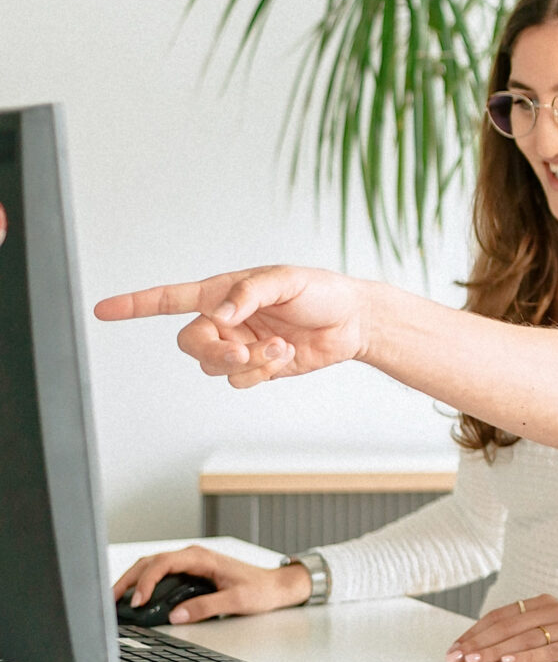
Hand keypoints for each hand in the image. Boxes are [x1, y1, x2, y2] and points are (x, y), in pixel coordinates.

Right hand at [94, 266, 370, 388]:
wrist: (352, 321)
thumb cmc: (320, 291)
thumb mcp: (287, 281)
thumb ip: (250, 293)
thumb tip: (222, 313)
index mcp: (222, 293)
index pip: (169, 300)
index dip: (134, 305)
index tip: (102, 310)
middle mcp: (225, 321)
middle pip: (190, 344)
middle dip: (212, 352)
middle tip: (241, 352)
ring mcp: (239, 345)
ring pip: (215, 367)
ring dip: (247, 362)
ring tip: (280, 346)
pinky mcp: (257, 367)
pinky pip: (241, 381)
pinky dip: (261, 371)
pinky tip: (285, 355)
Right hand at [111, 545, 309, 622]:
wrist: (274, 585)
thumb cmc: (259, 589)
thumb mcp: (235, 600)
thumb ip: (206, 607)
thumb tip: (176, 616)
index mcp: (201, 558)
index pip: (163, 563)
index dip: (145, 581)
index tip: (137, 600)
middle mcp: (192, 556)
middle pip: (150, 561)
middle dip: (127, 579)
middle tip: (108, 600)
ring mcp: (189, 562)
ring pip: (152, 566)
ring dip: (132, 580)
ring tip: (114, 599)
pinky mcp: (189, 571)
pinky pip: (160, 573)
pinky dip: (143, 583)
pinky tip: (135, 597)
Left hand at [445, 594, 557, 661]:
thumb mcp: (544, 635)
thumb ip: (516, 637)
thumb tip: (473, 651)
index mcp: (542, 603)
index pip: (500, 616)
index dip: (475, 632)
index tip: (454, 649)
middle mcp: (556, 609)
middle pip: (509, 626)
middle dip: (479, 644)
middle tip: (457, 658)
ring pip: (526, 638)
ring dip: (496, 652)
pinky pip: (551, 651)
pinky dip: (528, 658)